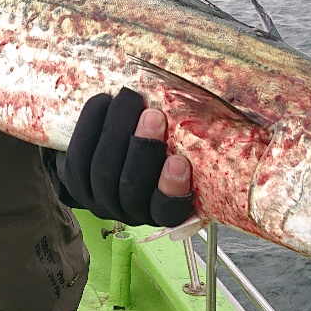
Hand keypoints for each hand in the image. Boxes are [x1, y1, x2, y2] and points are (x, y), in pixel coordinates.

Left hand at [58, 89, 194, 226]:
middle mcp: (131, 211)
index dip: (171, 190)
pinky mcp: (74, 183)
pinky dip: (90, 125)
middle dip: (141, 151)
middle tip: (153, 115)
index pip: (168, 212)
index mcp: (162, 209)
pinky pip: (78, 158)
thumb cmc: (158, 147)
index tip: (180, 160)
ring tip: (130, 98)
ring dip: (116, 132)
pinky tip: (104, 100)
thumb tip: (235, 114)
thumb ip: (197, 142)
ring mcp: (99, 200)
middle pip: (131, 189)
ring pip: (103, 172)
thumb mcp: (182, 148)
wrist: (103, 154)